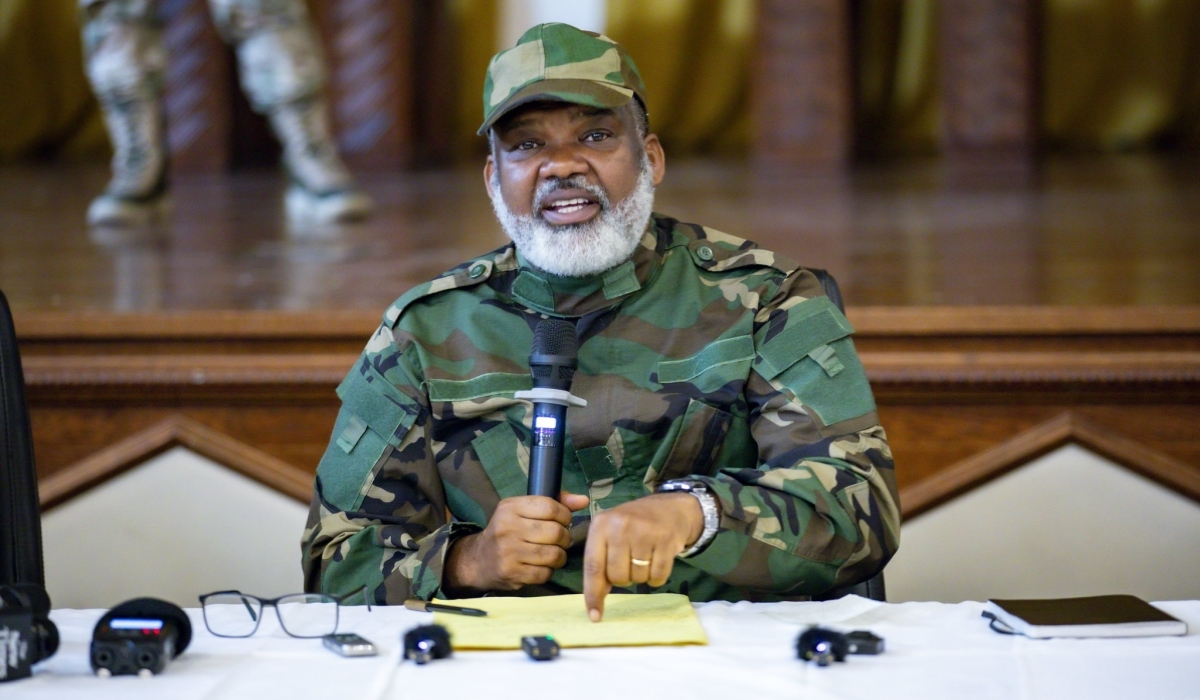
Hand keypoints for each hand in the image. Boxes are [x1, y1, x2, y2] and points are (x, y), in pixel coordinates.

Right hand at [444, 491, 588, 594]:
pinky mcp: (511, 573)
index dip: (565, 515)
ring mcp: (508, 552)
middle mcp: (507, 527)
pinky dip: (548, 571)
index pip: (550, 507)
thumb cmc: (507, 531)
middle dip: (565, 538)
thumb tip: (583, 501)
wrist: (477, 560)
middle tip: (561, 540)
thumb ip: (554, 503)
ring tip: (554, 554)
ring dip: (559, 556)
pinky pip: (544, 573)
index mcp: (510, 507)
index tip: (564, 521)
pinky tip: (542, 566)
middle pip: (555, 532)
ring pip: (553, 554)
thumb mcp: (522, 510)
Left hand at [582, 492, 703, 621]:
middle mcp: (620, 526)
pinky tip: (658, 560)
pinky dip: (657, 577)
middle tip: (631, 561)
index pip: (593, 566)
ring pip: (638, 579)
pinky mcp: (666, 540)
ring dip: (642, 576)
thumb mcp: (610, 534)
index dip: (593, 594)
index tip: (595, 617)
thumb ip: (600, 562)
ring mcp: (644, 532)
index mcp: (601, 525)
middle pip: (617, 577)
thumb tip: (596, 600)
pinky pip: (658, 577)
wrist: (670, 507)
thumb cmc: (634, 525)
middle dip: (624, 577)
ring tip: (645, 556)